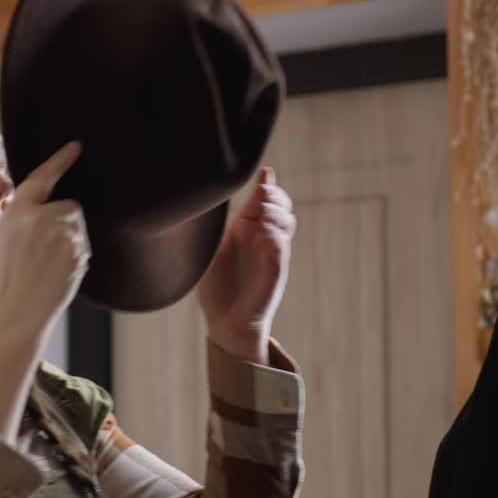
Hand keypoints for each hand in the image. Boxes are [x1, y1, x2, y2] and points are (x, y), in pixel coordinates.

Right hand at [0, 141, 88, 338]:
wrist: (12, 316)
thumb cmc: (2, 283)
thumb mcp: (2, 241)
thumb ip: (24, 221)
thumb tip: (51, 213)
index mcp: (17, 212)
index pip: (42, 177)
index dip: (60, 160)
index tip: (76, 147)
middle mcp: (42, 218)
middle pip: (69, 207)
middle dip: (63, 222)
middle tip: (43, 250)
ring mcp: (63, 236)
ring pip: (78, 228)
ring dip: (69, 241)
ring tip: (46, 266)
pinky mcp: (79, 254)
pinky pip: (83, 248)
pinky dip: (74, 258)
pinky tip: (55, 276)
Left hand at [196, 167, 295, 363]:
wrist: (225, 322)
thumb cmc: (215, 289)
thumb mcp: (211, 251)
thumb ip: (218, 228)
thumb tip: (215, 201)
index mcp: (245, 230)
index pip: (263, 200)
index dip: (267, 186)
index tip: (265, 174)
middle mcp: (261, 239)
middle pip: (280, 206)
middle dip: (275, 195)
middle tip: (264, 193)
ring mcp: (271, 253)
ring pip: (286, 221)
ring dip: (276, 211)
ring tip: (261, 213)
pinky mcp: (276, 270)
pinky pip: (281, 244)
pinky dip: (274, 233)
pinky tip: (261, 230)